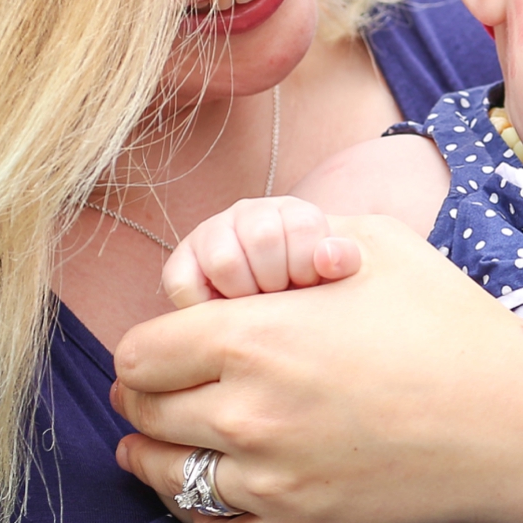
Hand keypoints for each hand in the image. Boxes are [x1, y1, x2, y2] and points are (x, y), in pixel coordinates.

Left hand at [117, 214, 522, 522]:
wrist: (515, 420)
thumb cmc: (449, 322)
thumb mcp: (373, 244)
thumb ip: (291, 240)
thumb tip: (242, 254)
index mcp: (254, 338)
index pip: (138, 355)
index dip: (146, 347)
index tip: (167, 346)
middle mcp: (249, 414)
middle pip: (145, 415)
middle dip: (146, 400)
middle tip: (163, 391)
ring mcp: (272, 481)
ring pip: (167, 480)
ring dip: (158, 459)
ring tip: (163, 445)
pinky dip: (201, 522)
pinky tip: (209, 497)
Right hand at [162, 196, 360, 307]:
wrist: (273, 307)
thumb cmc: (306, 294)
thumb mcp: (332, 275)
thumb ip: (342, 259)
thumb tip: (328, 259)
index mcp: (291, 211)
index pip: (303, 226)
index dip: (307, 266)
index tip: (306, 283)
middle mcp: (248, 213)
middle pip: (264, 238)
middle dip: (277, 281)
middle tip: (280, 297)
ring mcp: (210, 235)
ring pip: (225, 261)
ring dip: (244, 293)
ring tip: (254, 305)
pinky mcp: (180, 265)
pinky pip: (184, 283)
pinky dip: (203, 305)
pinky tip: (224, 310)